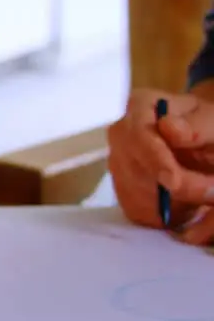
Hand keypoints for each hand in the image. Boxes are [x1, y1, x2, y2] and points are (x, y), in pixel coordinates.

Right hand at [106, 89, 213, 234]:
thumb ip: (198, 125)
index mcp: (138, 106)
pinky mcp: (122, 190)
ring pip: (137, 195)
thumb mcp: (213, 121)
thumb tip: (169, 127)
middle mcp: (119, 134)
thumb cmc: (208, 128)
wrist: (203, 144)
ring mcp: (117, 163)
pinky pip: (139, 211)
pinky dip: (166, 215)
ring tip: (206, 193)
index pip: (137, 135)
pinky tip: (188, 203)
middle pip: (137, 171)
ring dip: (176, 204)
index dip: (154, 159)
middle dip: (178, 189)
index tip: (174, 181)